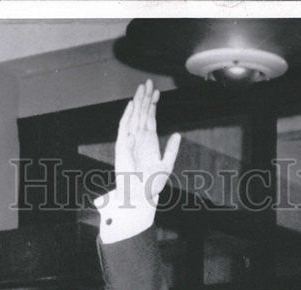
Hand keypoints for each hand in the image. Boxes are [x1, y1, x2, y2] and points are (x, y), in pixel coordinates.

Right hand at [98, 79, 180, 209]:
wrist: (139, 197)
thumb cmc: (151, 185)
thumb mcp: (166, 165)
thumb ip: (171, 149)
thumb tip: (178, 133)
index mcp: (149, 143)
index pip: (150, 119)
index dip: (153, 105)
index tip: (157, 92)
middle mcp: (138, 140)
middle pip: (142, 114)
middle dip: (145, 98)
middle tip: (148, 82)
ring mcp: (130, 141)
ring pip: (134, 117)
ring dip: (138, 102)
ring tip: (142, 88)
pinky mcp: (122, 146)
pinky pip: (124, 127)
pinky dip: (127, 115)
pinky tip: (132, 105)